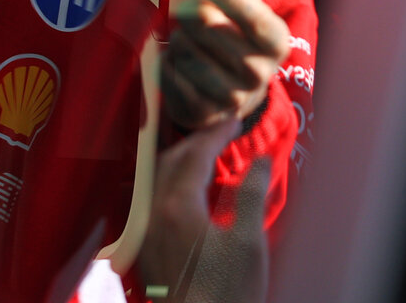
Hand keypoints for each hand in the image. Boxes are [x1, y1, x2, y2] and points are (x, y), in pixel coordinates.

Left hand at [137, 119, 269, 302]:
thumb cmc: (229, 293)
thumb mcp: (249, 244)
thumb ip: (252, 195)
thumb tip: (260, 160)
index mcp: (177, 206)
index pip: (194, 154)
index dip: (215, 133)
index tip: (235, 120)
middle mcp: (152, 212)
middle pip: (170, 160)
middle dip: (196, 141)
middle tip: (222, 132)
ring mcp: (145, 229)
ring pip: (157, 177)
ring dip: (180, 159)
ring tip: (206, 153)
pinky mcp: (145, 245)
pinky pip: (153, 197)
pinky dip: (171, 181)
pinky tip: (188, 188)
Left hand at [163, 0, 288, 130]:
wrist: (232, 90)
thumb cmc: (235, 36)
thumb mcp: (242, 8)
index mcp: (276, 44)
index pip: (255, 20)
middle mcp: (260, 74)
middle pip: (208, 26)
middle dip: (188, 11)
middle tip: (185, 12)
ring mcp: (234, 98)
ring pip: (185, 48)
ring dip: (177, 37)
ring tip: (183, 39)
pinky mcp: (205, 113)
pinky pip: (171, 74)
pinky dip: (166, 60)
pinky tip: (175, 60)